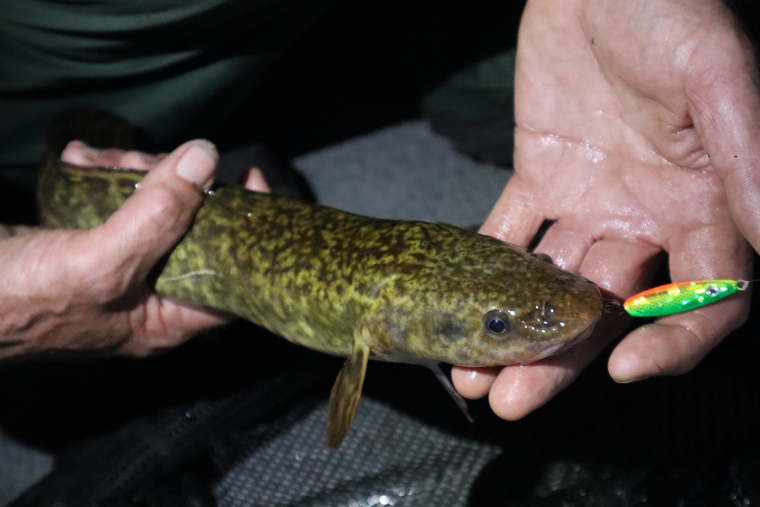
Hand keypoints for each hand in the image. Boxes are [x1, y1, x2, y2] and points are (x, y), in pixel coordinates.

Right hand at [0, 141, 268, 358]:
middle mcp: (150, 294)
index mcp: (166, 319)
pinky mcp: (88, 240)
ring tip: (95, 157)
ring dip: (130, 170)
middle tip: (142, 161)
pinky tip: (78, 158)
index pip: (233, 276)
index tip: (250, 179)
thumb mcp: (100, 263)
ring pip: (153, 206)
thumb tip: (207, 160)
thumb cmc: (18, 302)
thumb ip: (157, 217)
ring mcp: (119, 265)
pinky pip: (113, 199)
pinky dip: (99, 172)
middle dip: (171, 184)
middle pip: (192, 228)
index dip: (249, 229)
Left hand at [452, 0, 759, 418]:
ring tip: (473, 375)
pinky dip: (485, 267)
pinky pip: (511, 231)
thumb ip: (744, 158)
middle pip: (609, 306)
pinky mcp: (542, 177)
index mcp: (704, 203)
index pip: (704, 297)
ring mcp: (592, 201)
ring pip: (553, 282)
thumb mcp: (716, 77)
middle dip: (561, 359)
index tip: (624, 370)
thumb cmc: (670, 10)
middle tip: (512, 400)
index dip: (673, 340)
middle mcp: (649, 215)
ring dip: (514, 330)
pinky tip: (455, 305)